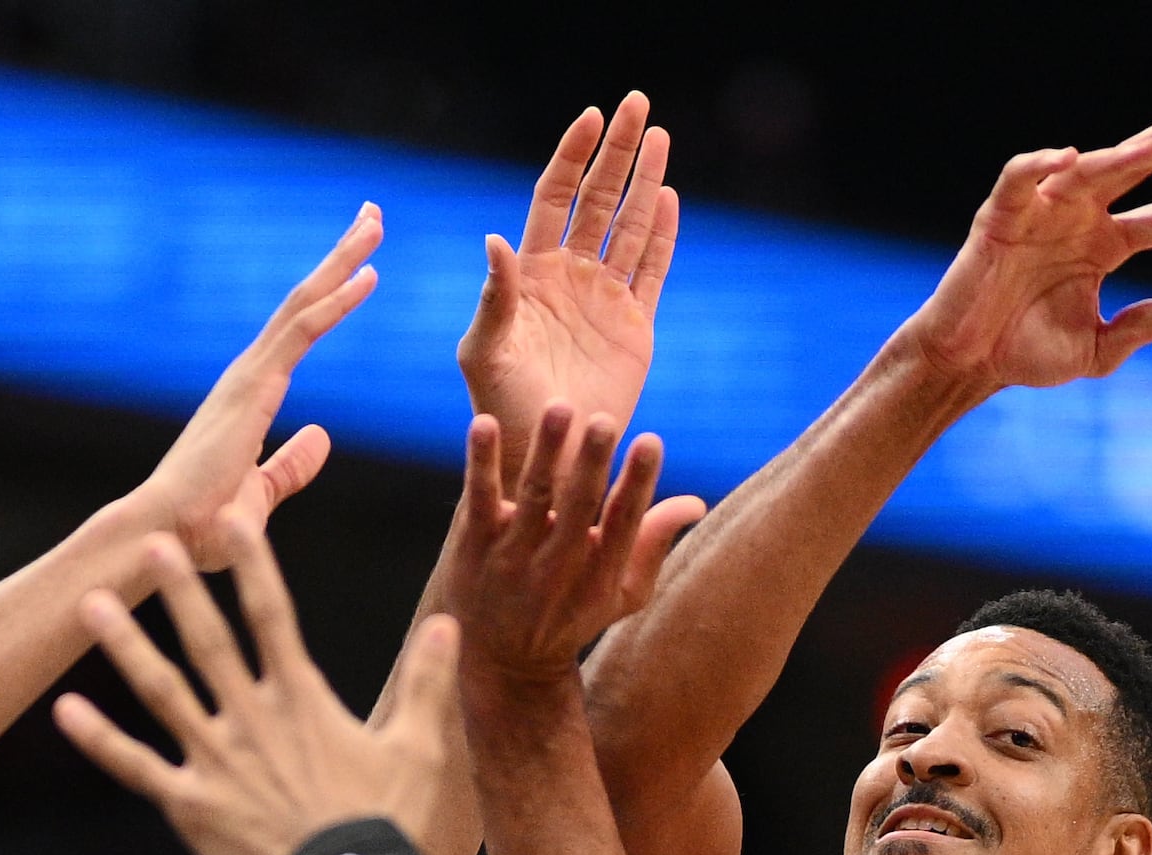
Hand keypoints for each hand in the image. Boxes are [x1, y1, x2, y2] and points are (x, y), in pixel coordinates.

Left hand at [54, 527, 459, 854]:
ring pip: (163, 692)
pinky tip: (64, 709)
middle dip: (181, 590)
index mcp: (303, 701)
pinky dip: (100, 740)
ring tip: (93, 604)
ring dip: (127, 646)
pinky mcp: (192, 806)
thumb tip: (447, 623)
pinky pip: (137, 767)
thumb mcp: (418, 748)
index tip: (233, 520)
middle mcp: (253, 721)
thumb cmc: (389, 823)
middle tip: (152, 543)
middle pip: (209, 642)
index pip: (274, 617)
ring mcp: (217, 762)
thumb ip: (426, 681)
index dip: (254, 565)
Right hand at [128, 205, 384, 568]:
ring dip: (341, 261)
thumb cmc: (200, 523)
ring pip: (303, 303)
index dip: (332, 293)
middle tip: (372, 216)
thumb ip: (291, 465)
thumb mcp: (260, 492)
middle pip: (301, 302)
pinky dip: (336, 302)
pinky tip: (367, 277)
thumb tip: (321, 436)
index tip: (364, 265)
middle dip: (339, 257)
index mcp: (251, 393)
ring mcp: (247, 376)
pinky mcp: (252, 388)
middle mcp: (247, 374)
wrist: (164, 534)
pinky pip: (302, 334)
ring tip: (375, 222)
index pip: (299, 329)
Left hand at [444, 404, 705, 688]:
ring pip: (532, 498)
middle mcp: (556, 569)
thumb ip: (654, 544)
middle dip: (591, 463)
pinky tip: (482, 424)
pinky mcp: (472, 549)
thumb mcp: (621, 593)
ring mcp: (512, 560)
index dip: (638, 483)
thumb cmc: (572, 617)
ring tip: (560, 408)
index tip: (651, 440)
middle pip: (577, 508)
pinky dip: (481, 463)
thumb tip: (696, 502)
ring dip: (546, 451)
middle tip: (605, 418)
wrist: (503, 663)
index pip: (623, 524)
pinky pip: (479, 500)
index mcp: (599, 577)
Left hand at [457, 96, 679, 486]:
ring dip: (644, 181)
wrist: (545, 453)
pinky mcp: (635, 328)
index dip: (572, 156)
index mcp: (530, 273)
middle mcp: (569, 277)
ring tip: (659, 137)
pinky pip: (651, 270)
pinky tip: (667, 198)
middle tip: (637, 104)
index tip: (591, 117)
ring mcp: (604, 299)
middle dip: (616, 152)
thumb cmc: (501, 406)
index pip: (554, 198)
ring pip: (629, 226)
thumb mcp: (484, 350)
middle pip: (598, 198)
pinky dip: (661, 235)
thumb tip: (495, 240)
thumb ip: (494, 295)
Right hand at [899, 111, 1151, 393]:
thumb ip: (1137, 331)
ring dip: (1116, 157)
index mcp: (1105, 247)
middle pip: (1131, 169)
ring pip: (1084, 171)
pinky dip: (1040, 164)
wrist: (970, 363)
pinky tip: (1069, 157)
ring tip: (1149, 151)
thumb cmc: (1027, 354)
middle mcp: (1078, 220)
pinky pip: (1021, 179)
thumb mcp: (1095, 350)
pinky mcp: (1001, 216)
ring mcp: (1042, 214)